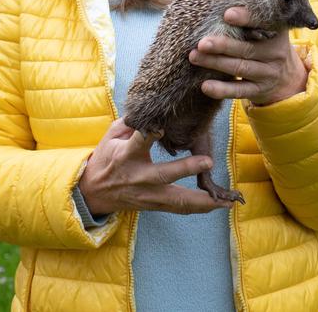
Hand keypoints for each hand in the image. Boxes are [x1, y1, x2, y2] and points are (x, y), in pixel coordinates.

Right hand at [77, 118, 236, 214]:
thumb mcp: (112, 136)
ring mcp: (147, 195)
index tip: (160, 127)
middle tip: (208, 161)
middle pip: (163, 174)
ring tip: (225, 200)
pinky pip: (179, 209)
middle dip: (186, 168)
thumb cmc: (106, 158)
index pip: (138, 142)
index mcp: (126, 155)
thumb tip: (153, 108)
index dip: (149, 134)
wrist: (92, 192)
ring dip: (202, 200)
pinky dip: (200, 208)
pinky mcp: (154, 206)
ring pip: (177, 200)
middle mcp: (138, 176)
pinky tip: (219, 206)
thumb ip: (132, 122)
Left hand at [189, 6, 311, 106]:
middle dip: (223, 45)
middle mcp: (276, 54)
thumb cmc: (268, 44)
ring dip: (216, 63)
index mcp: (278, 33)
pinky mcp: (259, 91)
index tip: (227, 14)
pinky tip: (205, 86)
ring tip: (194, 57)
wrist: (288, 78)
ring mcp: (268, 74)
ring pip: (241, 68)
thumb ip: (253, 17)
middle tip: (202, 42)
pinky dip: (222, 89)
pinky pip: (240, 91)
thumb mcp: (270, 30)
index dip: (246, 18)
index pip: (264, 24)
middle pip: (247, 49)